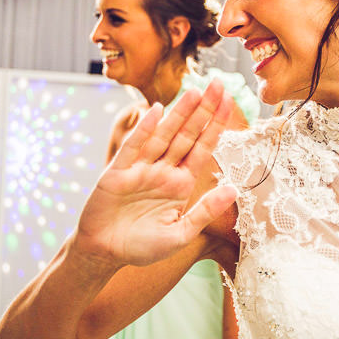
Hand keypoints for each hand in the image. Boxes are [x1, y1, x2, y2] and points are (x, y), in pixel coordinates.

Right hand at [73, 80, 237, 267]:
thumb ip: (206, 211)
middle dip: (203, 110)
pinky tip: (156, 111)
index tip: (230, 101)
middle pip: (187, 135)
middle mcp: (163, 170)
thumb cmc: (142, 247)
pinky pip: (134, 147)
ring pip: (164, 135)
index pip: (203, 148)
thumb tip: (234, 189)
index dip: (216, 125)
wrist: (104, 254)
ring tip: (194, 91)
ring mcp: (141, 168)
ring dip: (179, 114)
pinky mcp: (118, 172)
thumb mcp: (181, 234)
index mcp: (181, 183)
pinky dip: (144, 130)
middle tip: (218, 84)